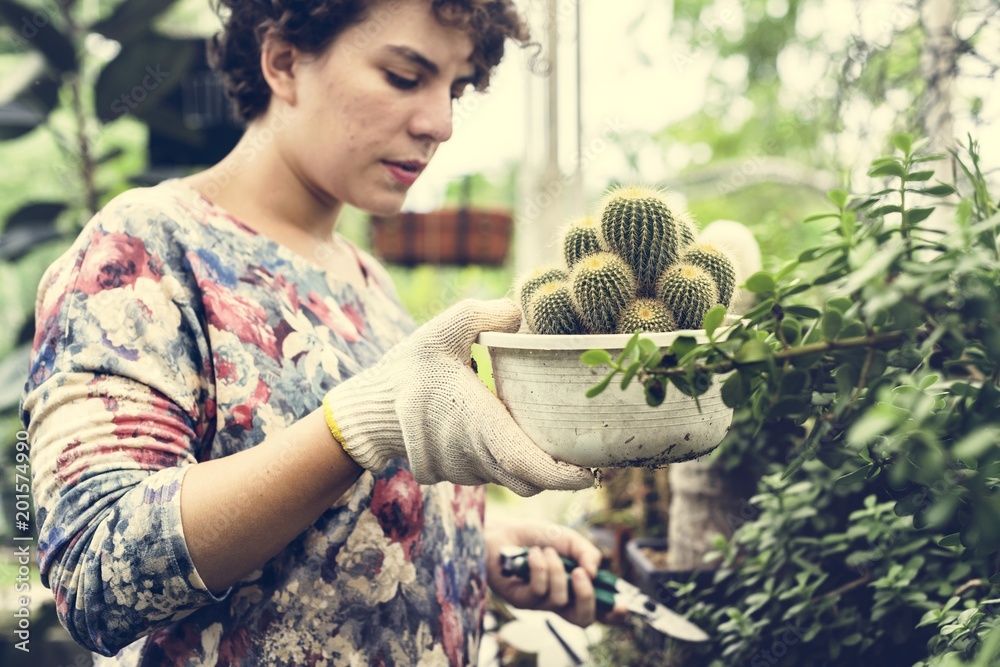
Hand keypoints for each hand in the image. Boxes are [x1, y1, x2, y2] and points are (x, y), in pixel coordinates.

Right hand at [323, 299, 595, 495]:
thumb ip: (486, 316)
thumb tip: (522, 313)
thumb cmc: (410, 366)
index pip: (528, 465)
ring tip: (534, 430)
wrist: (369, 405)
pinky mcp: (450, 476)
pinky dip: (499, 460)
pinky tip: (497, 429)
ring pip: (509, 478)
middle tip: (579, 446)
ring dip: (524, 461)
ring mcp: (459, 471)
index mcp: (476, 424)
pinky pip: (487, 474)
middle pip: (528, 480)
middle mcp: (471, 456)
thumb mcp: (445, 329)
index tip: (593, 472)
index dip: (564, 476)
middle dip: (555, 470)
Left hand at [484, 518, 628, 627]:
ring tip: (546, 551)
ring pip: (559, 599)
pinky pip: (538, 591)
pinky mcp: (519, 600)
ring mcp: (539, 603)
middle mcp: (558, 600)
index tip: (622, 605)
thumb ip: (586, 553)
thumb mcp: (568, 539)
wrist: (503, 530)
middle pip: (582, 619)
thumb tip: (592, 573)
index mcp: (574, 588)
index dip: (613, 614)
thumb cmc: (535, 537)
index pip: (598, 610)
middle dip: (587, 597)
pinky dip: (539, 568)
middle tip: (580, 573)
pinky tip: (533, 554)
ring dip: (556, 570)